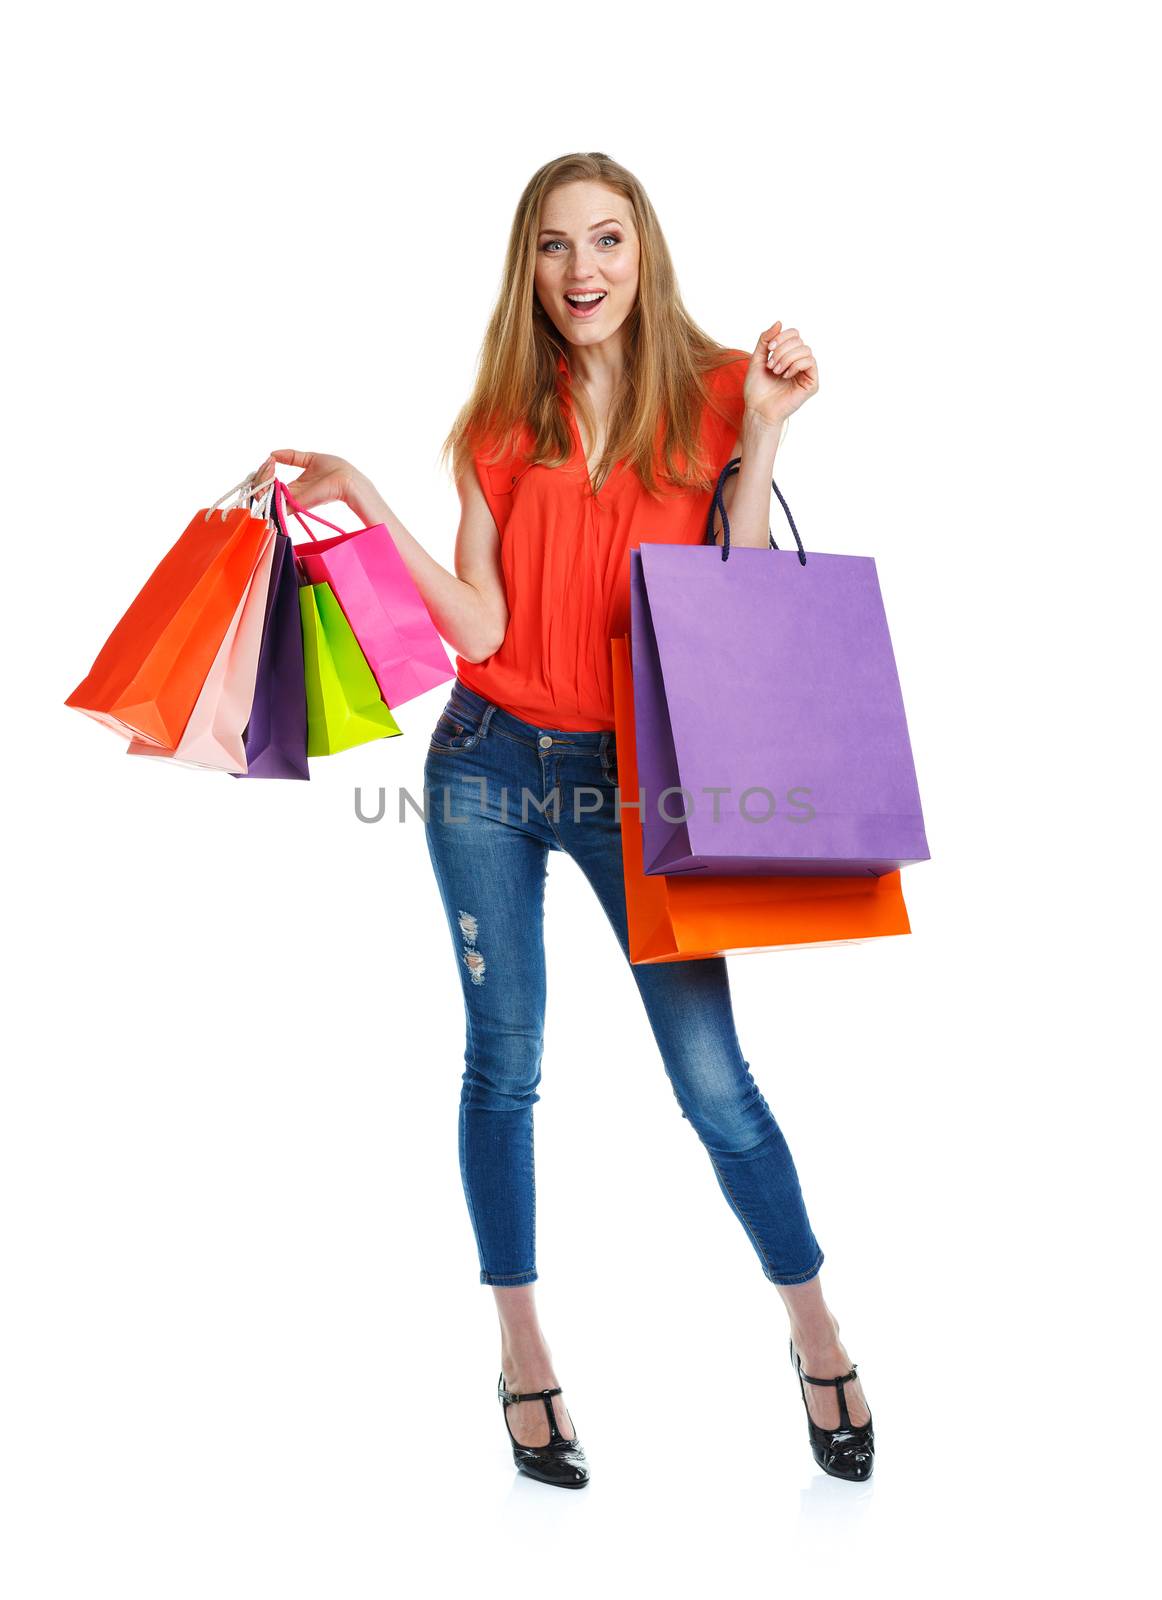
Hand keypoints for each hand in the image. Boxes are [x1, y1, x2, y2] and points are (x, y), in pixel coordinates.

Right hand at [254, 449, 370, 514]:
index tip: (269, 460)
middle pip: (264, 491)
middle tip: (268, 463)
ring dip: (260, 481)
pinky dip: (265, 489)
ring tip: (268, 466)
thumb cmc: (335, 469)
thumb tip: (273, 453)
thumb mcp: (309, 459)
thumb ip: (291, 457)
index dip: (265, 473)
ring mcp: (292, 500)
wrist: (346, 478)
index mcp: (294, 487)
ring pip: (264, 496)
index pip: (270, 484)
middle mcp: (290, 495)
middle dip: (260, 476)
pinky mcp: (295, 504)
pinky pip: (272, 502)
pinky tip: (269, 475)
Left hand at [743, 321, 818, 426]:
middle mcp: (800, 363)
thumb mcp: (757, 359)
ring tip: (776, 371)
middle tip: (771, 365)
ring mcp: (807, 373)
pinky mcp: (812, 383)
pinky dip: (795, 365)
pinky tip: (785, 375)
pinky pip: (810, 362)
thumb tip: (779, 322)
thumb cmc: (756, 389)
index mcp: (788, 356)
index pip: (794, 334)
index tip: (768, 348)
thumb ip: (765, 340)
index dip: (782, 336)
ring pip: (805, 350)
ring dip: (787, 358)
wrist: (758, 410)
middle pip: (799, 340)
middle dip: (782, 349)